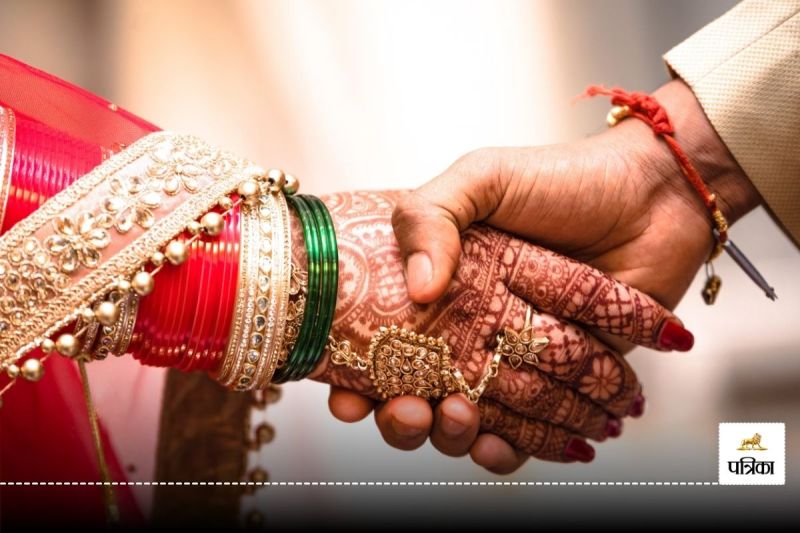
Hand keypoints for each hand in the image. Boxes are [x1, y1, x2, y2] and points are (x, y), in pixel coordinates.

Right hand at [328, 80, 761, 470]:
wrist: (654, 196)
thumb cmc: (563, 179)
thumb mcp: (482, 178)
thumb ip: (432, 216)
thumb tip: (419, 290)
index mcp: (439, 288)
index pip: (380, 342)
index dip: (353, 377)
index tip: (345, 394)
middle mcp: (468, 329)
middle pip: (416, 394)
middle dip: (401, 418)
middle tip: (409, 410)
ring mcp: (512, 360)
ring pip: (466, 421)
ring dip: (451, 437)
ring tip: (460, 420)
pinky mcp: (560, 384)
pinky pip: (525, 433)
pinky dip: (511, 451)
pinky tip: (503, 448)